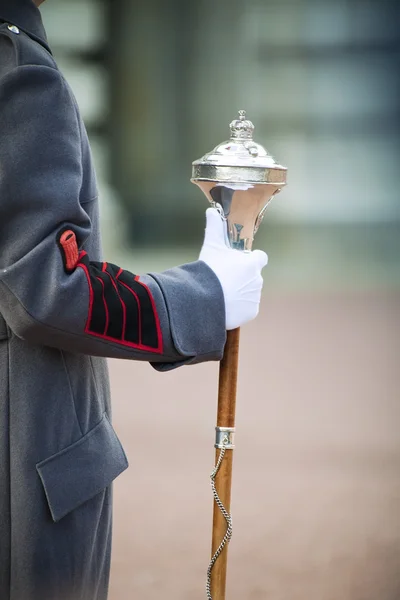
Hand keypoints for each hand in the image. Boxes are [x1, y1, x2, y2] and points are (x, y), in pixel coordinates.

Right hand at [199, 207, 267, 329]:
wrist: (206, 299)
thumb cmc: (210, 270)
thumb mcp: (211, 246)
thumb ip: (214, 227)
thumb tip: (211, 209)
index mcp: (252, 263)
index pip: (261, 258)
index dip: (252, 260)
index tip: (240, 263)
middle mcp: (258, 280)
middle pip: (253, 277)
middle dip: (243, 279)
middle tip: (225, 281)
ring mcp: (256, 297)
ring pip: (250, 293)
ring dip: (241, 294)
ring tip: (223, 295)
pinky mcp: (252, 312)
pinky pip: (248, 308)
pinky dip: (239, 308)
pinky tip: (226, 306)